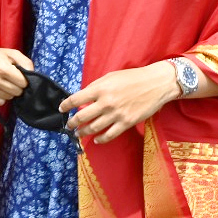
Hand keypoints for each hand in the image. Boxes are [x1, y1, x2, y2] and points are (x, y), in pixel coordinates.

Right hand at [0, 32, 30, 105]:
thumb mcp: (13, 53)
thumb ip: (26, 62)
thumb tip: (32, 75)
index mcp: (1, 67)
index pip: (23, 83)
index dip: (23, 79)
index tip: (19, 75)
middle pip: (16, 92)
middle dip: (17, 86)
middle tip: (12, 79)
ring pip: (8, 98)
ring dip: (9, 91)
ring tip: (4, 82)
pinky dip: (1, 97)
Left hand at [61, 63, 179, 144]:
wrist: (156, 84)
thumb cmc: (132, 78)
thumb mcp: (110, 77)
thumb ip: (96, 87)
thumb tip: (83, 97)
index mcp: (100, 88)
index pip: (76, 99)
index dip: (66, 105)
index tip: (61, 109)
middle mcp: (106, 102)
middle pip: (82, 117)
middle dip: (72, 123)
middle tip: (68, 125)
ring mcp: (116, 114)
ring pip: (94, 128)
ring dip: (83, 132)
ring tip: (78, 134)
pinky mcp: (127, 122)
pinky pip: (110, 135)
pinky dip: (101, 139)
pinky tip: (96, 140)